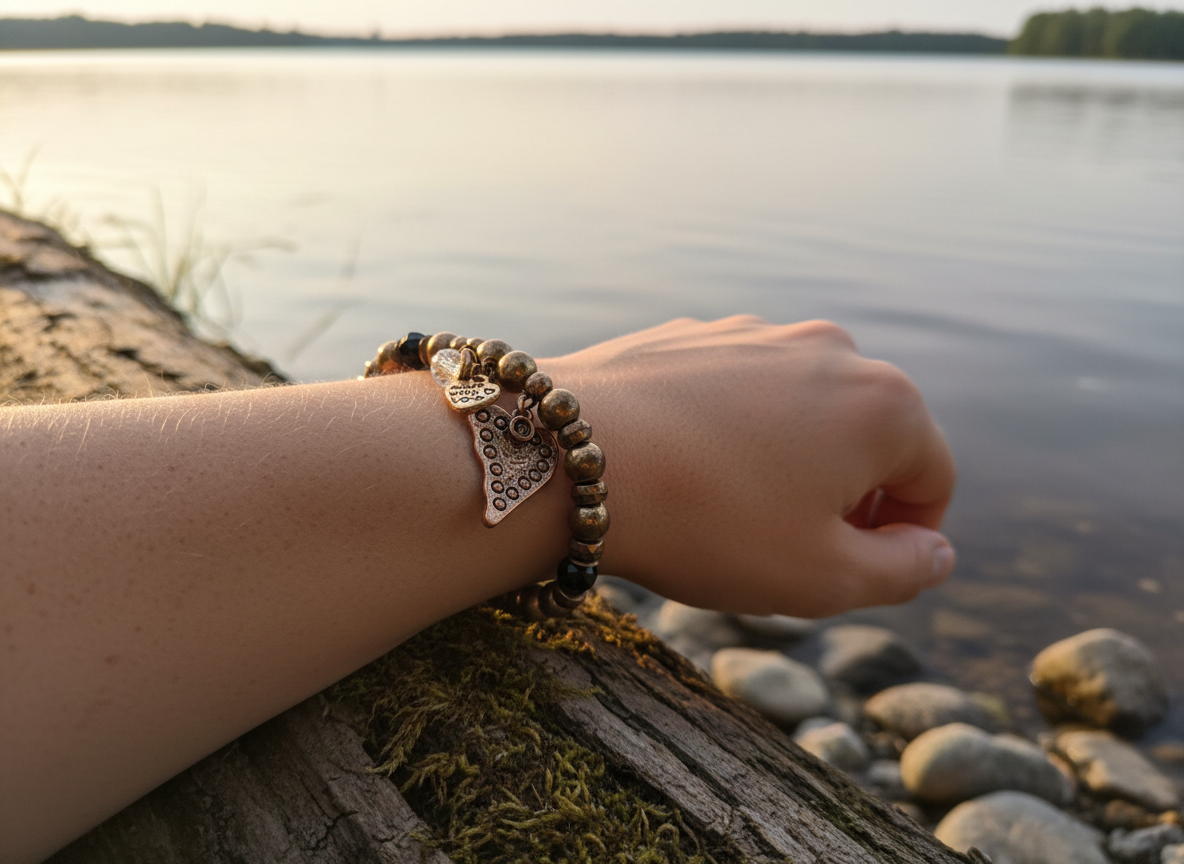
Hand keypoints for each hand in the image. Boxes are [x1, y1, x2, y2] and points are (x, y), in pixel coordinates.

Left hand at [547, 316, 955, 616]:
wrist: (567, 460)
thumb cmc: (706, 523)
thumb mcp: (823, 578)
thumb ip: (905, 571)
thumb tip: (934, 550)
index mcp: (885, 403)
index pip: (932, 479)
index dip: (905, 538)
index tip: (852, 569)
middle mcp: (832, 349)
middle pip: (871, 437)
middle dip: (846, 496)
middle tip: (788, 546)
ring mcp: (759, 332)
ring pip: (803, 412)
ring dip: (789, 462)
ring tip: (730, 509)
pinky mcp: (697, 335)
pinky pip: (742, 391)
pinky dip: (735, 432)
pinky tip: (689, 470)